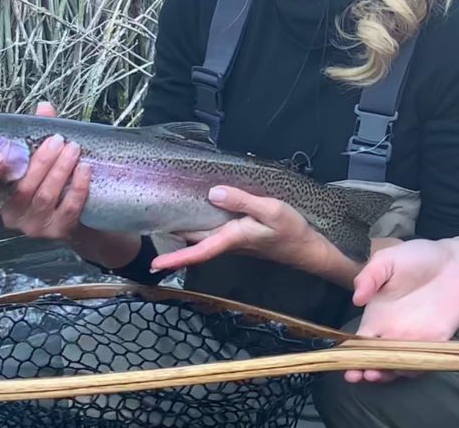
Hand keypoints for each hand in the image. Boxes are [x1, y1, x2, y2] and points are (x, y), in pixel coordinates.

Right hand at [0, 101, 90, 240]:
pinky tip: (85, 169)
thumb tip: (44, 108)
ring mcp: (34, 226)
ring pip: (45, 196)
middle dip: (41, 161)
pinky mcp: (57, 232)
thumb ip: (39, 135)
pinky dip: (77, 187)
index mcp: (1, 197)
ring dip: (60, 170)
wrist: (82, 219)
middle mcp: (12, 215)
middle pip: (22, 188)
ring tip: (74, 149)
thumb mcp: (44, 160)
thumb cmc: (55, 184)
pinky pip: (68, 209)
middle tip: (58, 140)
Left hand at [149, 186, 332, 273]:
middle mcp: (229, 242)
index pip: (198, 251)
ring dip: (185, 232)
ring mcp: (235, 241)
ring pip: (204, 237)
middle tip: (150, 227)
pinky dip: (202, 225)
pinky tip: (199, 212)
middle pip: (195, 243)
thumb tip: (213, 193)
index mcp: (232, 238)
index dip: (176, 258)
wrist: (308, 248)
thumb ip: (242, 201)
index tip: (154, 265)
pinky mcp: (241, 236)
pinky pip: (215, 232)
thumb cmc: (290, 231)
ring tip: (166, 217)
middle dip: (173, 240)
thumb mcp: (270, 210)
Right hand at [344, 238, 458, 383]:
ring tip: (380, 373)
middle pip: (377, 360)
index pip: (360, 343)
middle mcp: (394, 332)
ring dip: (390, 373)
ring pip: (400, 366)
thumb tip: (356, 299)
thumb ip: (370, 275)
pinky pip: (426, 361)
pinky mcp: (439, 339)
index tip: (347, 364)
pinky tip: (408, 368)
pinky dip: (417, 368)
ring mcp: (417, 338)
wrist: (455, 259)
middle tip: (361, 374)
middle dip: (367, 371)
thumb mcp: (389, 259)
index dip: (352, 356)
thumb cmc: (418, 257)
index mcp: (378, 317)